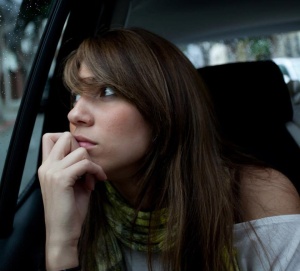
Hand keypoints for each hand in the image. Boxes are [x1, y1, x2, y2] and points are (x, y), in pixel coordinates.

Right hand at [38, 132, 105, 268]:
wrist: (63, 232)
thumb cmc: (70, 208)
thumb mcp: (72, 183)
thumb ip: (76, 166)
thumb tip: (88, 152)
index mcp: (46, 166)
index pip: (50, 136)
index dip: (69, 142)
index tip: (80, 159)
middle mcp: (46, 166)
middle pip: (65, 136)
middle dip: (82, 149)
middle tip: (87, 168)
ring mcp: (52, 171)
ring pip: (80, 151)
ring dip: (92, 165)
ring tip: (91, 180)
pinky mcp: (62, 179)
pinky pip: (86, 164)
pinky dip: (96, 172)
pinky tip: (94, 185)